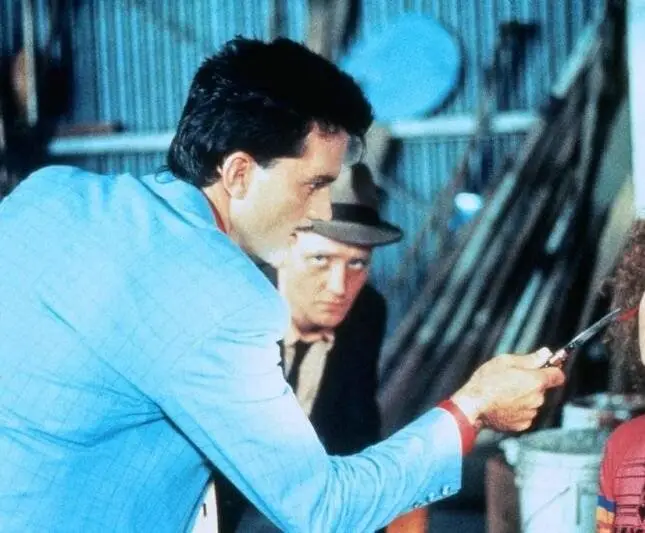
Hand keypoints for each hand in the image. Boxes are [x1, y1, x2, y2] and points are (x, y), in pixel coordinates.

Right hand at [450, 347, 564, 431]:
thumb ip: (529, 359)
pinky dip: (517, 410)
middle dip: (531, 384)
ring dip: (523, 397)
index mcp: (536, 381)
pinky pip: (524, 415)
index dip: (552, 370)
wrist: (472, 406)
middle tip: (511, 379)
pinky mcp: (521, 425)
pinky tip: (502, 405)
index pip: (558, 376)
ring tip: (503, 393)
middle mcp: (537, 399)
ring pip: (532, 402)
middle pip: (542, 389)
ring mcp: (530, 413)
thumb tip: (545, 353)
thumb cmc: (486, 381)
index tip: (546, 368)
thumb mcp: (505, 361)